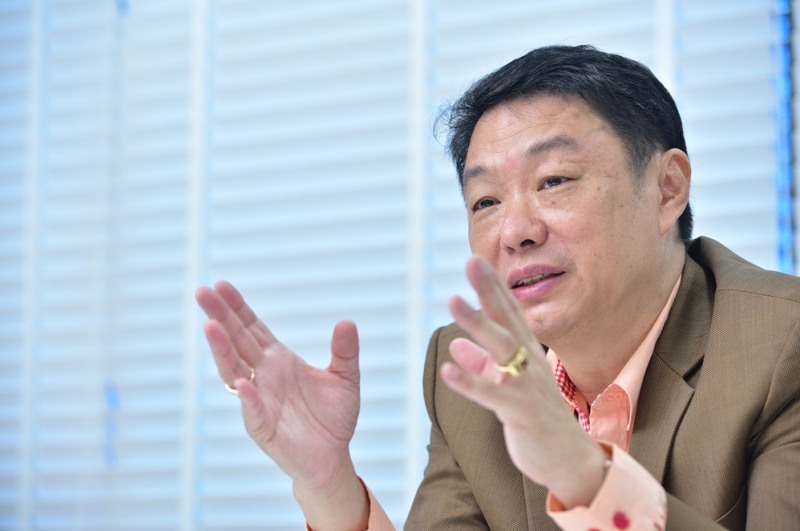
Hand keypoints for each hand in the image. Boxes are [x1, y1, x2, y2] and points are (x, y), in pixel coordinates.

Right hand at [195, 281, 367, 528]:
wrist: (332, 457)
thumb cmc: (333, 416)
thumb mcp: (345, 378)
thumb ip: (345, 352)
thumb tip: (347, 322)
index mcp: (278, 359)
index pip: (252, 327)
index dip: (237, 307)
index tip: (220, 284)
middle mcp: (263, 375)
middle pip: (237, 341)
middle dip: (220, 317)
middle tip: (202, 293)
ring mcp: (259, 399)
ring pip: (235, 370)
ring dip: (223, 350)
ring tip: (211, 327)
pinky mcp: (262, 427)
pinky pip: (252, 410)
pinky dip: (248, 397)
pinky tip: (243, 382)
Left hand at [441, 256, 608, 508]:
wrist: (569, 461)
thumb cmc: (537, 419)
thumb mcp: (508, 385)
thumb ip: (481, 364)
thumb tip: (456, 344)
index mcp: (527, 354)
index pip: (509, 313)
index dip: (493, 287)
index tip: (477, 260)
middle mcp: (529, 363)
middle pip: (507, 319)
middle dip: (489, 290)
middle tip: (472, 261)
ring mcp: (526, 386)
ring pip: (501, 349)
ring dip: (477, 323)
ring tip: (453, 301)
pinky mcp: (520, 412)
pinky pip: (492, 394)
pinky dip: (470, 381)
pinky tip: (447, 369)